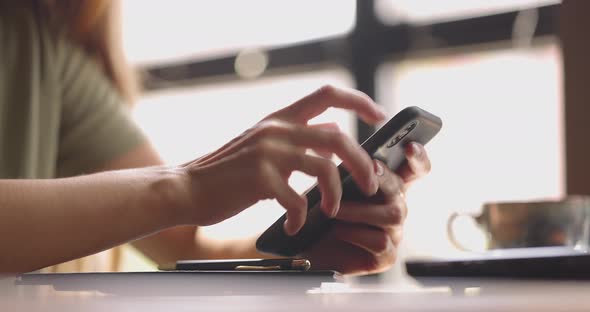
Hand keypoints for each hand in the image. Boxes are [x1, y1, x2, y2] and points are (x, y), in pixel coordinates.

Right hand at [175, 85, 386, 233]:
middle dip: (362, 161)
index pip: (327, 93)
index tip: (379, 116)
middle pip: (338, 136)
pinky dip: (300, 217)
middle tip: (369, 182)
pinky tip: (293, 225)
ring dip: (336, 193)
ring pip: (325, 167)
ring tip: (330, 210)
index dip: (358, 101)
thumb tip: (330, 138)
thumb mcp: (262, 145)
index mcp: (279, 119)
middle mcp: (276, 130)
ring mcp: (268, 152)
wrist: (186, 188)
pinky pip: (297, 199)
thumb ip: (294, 140)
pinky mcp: (259, 178)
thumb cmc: (226, 173)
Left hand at [302, 142, 430, 274]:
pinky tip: (338, 230)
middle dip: (385, 177)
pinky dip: (356, 233)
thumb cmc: (322, 213)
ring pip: (392, 215)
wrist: (308, 249)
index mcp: (388, 187)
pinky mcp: (386, 256)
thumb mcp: (331, 186)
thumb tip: (348, 151)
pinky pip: (381, 241)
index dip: (418, 158)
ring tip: (334, 209)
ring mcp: (394, 232)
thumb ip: (346, 168)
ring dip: (361, 210)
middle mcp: (396, 207)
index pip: (415, 169)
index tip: (410, 146)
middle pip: (400, 188)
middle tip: (370, 169)